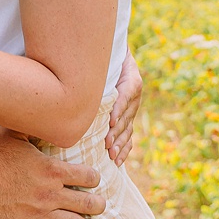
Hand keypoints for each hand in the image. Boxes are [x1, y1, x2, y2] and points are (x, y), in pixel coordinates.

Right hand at [0, 127, 104, 218]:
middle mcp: (51, 195)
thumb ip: (33, 127)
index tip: (94, 180)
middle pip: (86, 203)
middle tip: (101, 206)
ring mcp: (38, 216)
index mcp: (52, 170)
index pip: (87, 176)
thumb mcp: (15, 132)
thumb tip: (43, 115)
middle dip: (98, 205)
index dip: (93, 178)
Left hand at [106, 50, 142, 165]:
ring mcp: (132, 110)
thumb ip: (100, 67)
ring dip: (119, 143)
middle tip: (106, 144)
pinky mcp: (128, 118)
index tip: (110, 122)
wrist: (120, 58)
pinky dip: (124, 149)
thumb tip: (84, 73)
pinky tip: (117, 160)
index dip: (118, 110)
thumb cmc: (110, 59)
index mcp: (131, 82)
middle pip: (125, 117)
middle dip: (115, 133)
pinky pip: (129, 135)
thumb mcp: (108, 58)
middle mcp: (134, 98)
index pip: (125, 97)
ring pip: (127, 129)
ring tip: (111, 154)